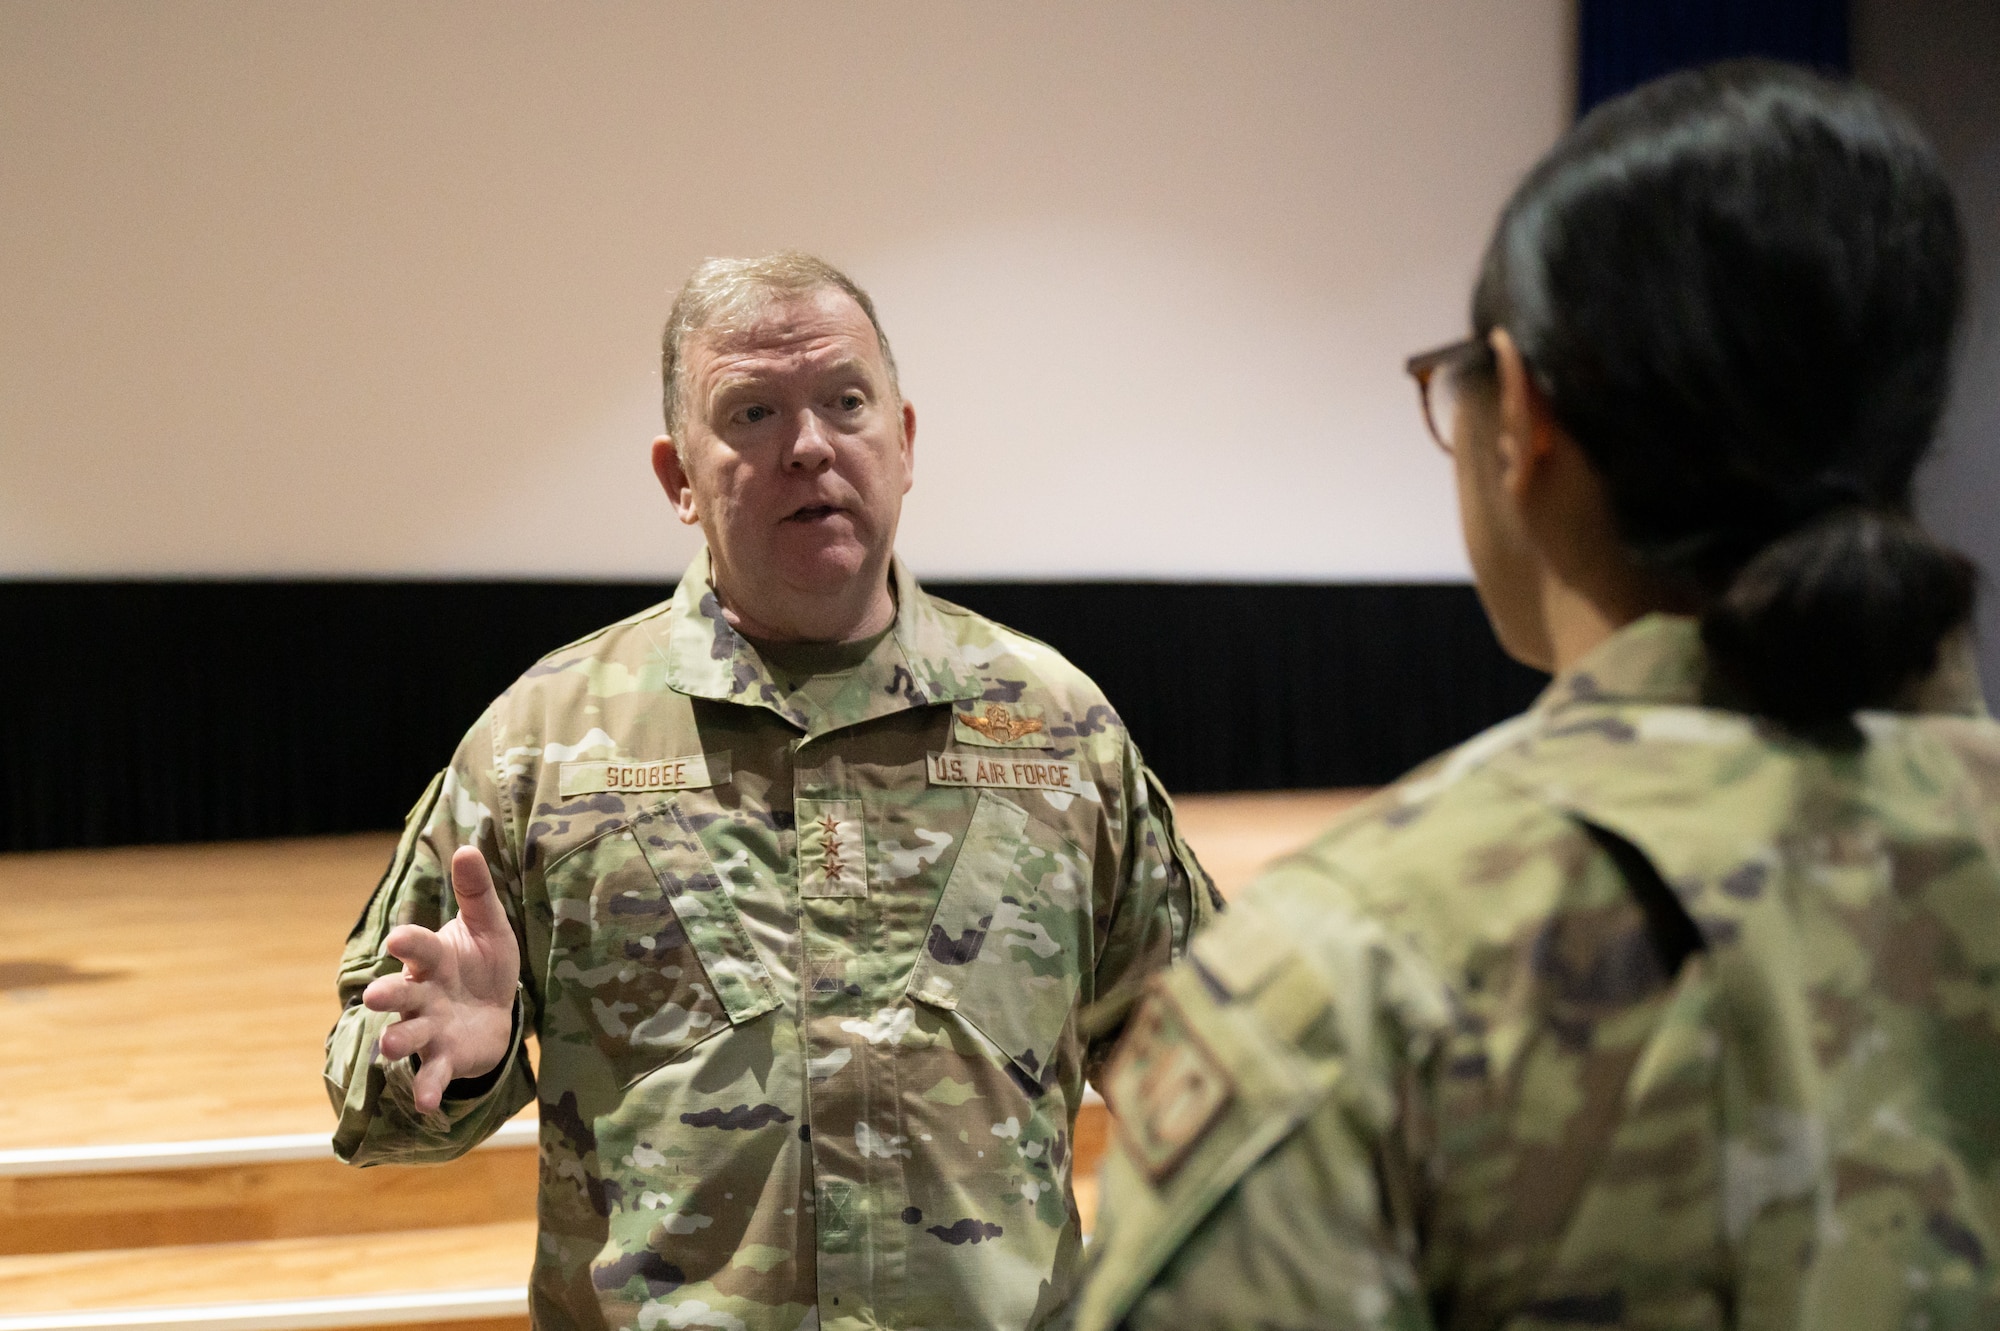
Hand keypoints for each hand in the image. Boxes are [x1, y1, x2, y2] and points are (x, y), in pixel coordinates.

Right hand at [363, 846, 520, 1113]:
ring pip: (408, 1033)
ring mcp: (431, 1028)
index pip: (419, 947)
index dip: (410, 942)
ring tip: (389, 1047)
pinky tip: (428, 1104)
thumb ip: (477, 893)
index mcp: (433, 959)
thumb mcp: (489, 927)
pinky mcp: (445, 1056)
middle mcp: (423, 994)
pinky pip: (433, 1073)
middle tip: (372, 998)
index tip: (397, 938)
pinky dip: (428, 1087)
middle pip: (401, 994)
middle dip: (387, 995)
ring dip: (397, 1040)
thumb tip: (468, 847)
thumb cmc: (485, 964)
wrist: (496, 1011)